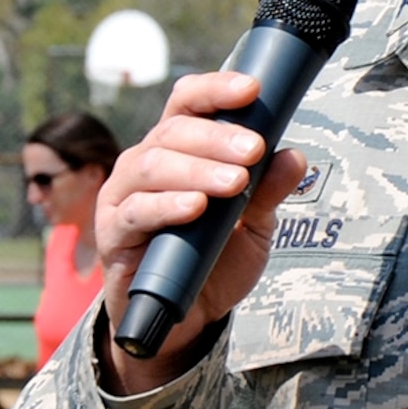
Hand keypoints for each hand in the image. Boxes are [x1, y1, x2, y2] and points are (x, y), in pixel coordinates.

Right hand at [97, 70, 308, 390]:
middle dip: (218, 138)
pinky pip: (136, 212)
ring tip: (234, 183)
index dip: (216, 90)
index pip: (189, 102)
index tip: (252, 89)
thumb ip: (268, 191)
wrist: (186, 318)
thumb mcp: (252, 225)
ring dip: (197, 169)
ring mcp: (123, 196)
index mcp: (178, 149)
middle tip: (254, 150)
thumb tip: (294, 156)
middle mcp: (145, 163)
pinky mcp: (113, 233)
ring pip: (152, 165)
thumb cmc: (214, 260)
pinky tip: (195, 207)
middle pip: (174, 131)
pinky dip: (167, 206)